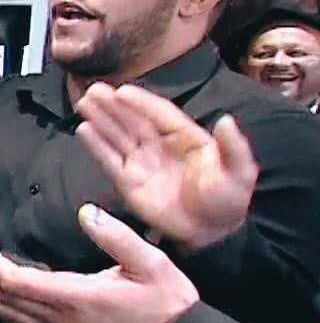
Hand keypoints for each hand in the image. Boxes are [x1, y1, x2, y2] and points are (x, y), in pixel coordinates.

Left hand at [0, 204, 199, 322]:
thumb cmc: (166, 301)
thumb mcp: (150, 261)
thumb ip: (116, 236)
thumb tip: (85, 211)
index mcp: (75, 296)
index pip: (15, 282)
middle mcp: (60, 320)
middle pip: (3, 299)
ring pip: (9, 317)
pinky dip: (5, 314)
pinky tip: (3, 302)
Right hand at [74, 83, 257, 252]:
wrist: (211, 232)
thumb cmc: (228, 199)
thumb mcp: (240, 171)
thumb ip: (233, 146)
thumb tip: (226, 120)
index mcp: (186, 137)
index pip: (160, 114)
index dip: (141, 102)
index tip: (121, 90)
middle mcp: (160, 145)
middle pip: (133, 121)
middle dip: (113, 105)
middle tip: (93, 90)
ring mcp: (143, 163)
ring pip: (117, 136)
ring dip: (100, 119)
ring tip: (83, 102)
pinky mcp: (129, 182)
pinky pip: (109, 161)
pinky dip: (96, 146)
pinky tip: (84, 130)